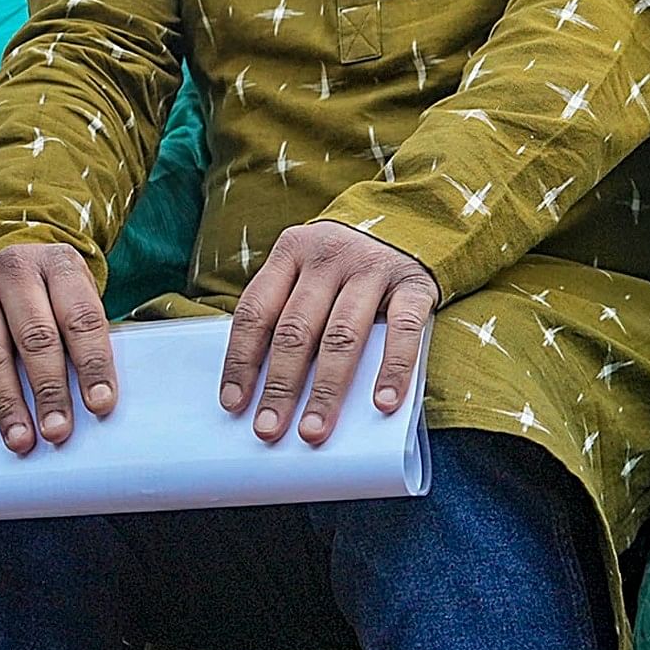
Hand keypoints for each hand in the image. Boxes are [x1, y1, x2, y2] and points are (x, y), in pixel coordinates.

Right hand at [0, 241, 113, 452]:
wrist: (1, 268)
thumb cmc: (47, 295)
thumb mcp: (74, 300)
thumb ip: (84, 341)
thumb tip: (95, 402)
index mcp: (58, 264)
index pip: (81, 318)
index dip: (93, 364)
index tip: (100, 404)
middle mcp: (13, 268)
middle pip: (35, 337)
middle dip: (49, 391)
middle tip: (58, 430)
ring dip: (6, 402)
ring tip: (21, 438)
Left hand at [220, 221, 436, 445]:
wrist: (415, 220)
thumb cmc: (348, 263)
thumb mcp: (310, 271)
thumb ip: (289, 311)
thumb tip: (263, 386)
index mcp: (291, 252)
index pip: (255, 311)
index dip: (240, 360)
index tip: (234, 405)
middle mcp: (328, 257)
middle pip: (296, 329)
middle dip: (280, 386)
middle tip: (269, 429)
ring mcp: (373, 268)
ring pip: (342, 336)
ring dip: (327, 389)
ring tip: (314, 429)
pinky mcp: (414, 284)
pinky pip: (403, 331)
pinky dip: (393, 369)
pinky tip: (382, 403)